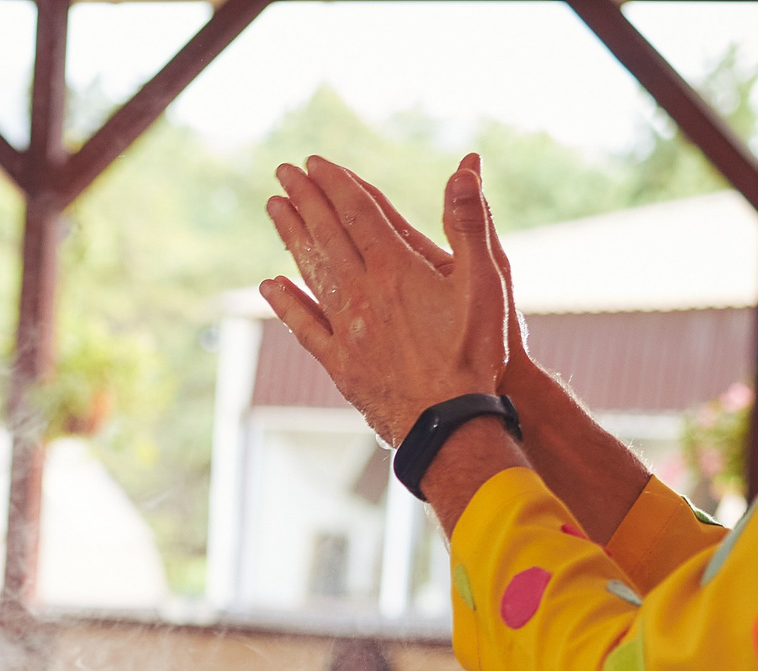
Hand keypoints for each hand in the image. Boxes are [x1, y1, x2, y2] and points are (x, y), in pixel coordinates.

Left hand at [259, 153, 509, 444]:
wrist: (449, 421)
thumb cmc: (476, 351)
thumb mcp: (487, 280)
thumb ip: (470, 222)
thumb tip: (465, 167)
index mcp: (396, 269)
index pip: (358, 213)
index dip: (336, 184)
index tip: (315, 162)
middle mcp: (362, 294)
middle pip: (327, 235)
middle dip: (305, 199)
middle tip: (283, 172)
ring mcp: (346, 329)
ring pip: (310, 272)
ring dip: (291, 237)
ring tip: (274, 209)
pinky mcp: (340, 362)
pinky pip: (304, 325)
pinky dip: (286, 301)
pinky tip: (269, 284)